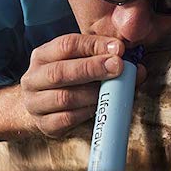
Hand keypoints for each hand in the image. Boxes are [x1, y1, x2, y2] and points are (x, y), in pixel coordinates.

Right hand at [20, 33, 145, 138]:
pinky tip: (99, 108)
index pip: (66, 45)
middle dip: (92, 68)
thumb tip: (138, 69)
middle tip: (118, 67)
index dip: (94, 45)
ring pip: (64, 98)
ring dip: (92, 94)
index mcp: (42, 56)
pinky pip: (66, 120)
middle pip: (60, 72)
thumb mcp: (80, 63)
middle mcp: (32, 79)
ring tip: (112, 91)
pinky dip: (86, 113)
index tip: (118, 49)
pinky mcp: (43, 125)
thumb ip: (104, 60)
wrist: (42, 107)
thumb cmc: (69, 81)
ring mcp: (35, 103)